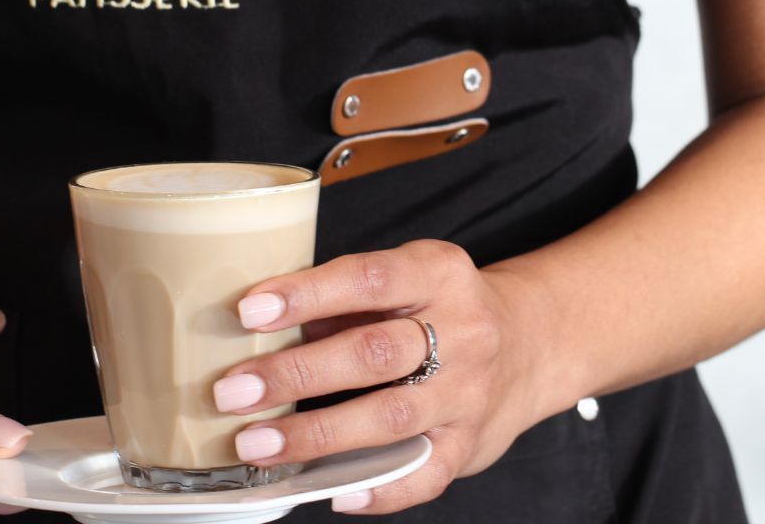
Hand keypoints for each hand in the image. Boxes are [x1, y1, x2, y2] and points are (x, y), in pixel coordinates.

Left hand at [212, 240, 550, 514]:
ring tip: (257, 444)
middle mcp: (462, 331)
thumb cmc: (440, 306)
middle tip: (233, 391)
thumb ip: (343, 298)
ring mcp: (469, 393)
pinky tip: (333, 492)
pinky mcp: (470, 445)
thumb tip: (260, 324)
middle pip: (373, 354)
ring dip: (316, 434)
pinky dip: (377, 489)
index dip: (306, 294)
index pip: (368, 278)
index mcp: (438, 274)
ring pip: (390, 417)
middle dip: (296, 374)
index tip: (250, 312)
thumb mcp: (404, 277)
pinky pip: (424, 475)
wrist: (531, 342)